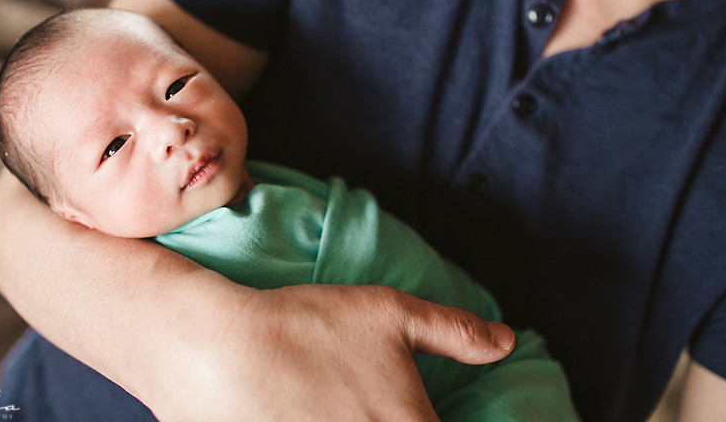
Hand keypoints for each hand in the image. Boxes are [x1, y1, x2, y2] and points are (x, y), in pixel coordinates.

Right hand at [148, 283, 514, 421]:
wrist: (219, 352)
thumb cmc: (309, 327)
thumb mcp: (389, 314)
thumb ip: (455, 332)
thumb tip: (506, 342)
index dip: (433, 418)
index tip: (417, 407)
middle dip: (402, 419)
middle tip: (375, 401)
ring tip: (344, 405)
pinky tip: (314, 414)